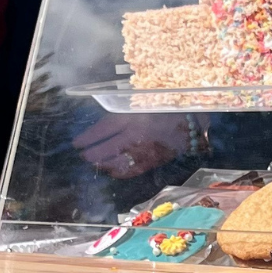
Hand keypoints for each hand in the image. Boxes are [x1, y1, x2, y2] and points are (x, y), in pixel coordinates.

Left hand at [73, 113, 187, 177]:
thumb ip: (126, 107)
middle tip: (84, 155)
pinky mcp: (154, 161)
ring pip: (118, 161)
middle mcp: (137, 134)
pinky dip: (121, 172)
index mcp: (134, 116)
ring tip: (96, 163)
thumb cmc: (167, 105)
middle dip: (93, 153)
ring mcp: (145, 150)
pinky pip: (133, 170)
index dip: (89, 137)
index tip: (77, 142)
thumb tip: (106, 117)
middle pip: (108, 148)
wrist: (194, 120)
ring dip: (104, 163)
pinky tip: (112, 171)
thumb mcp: (144, 100)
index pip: (104, 128)